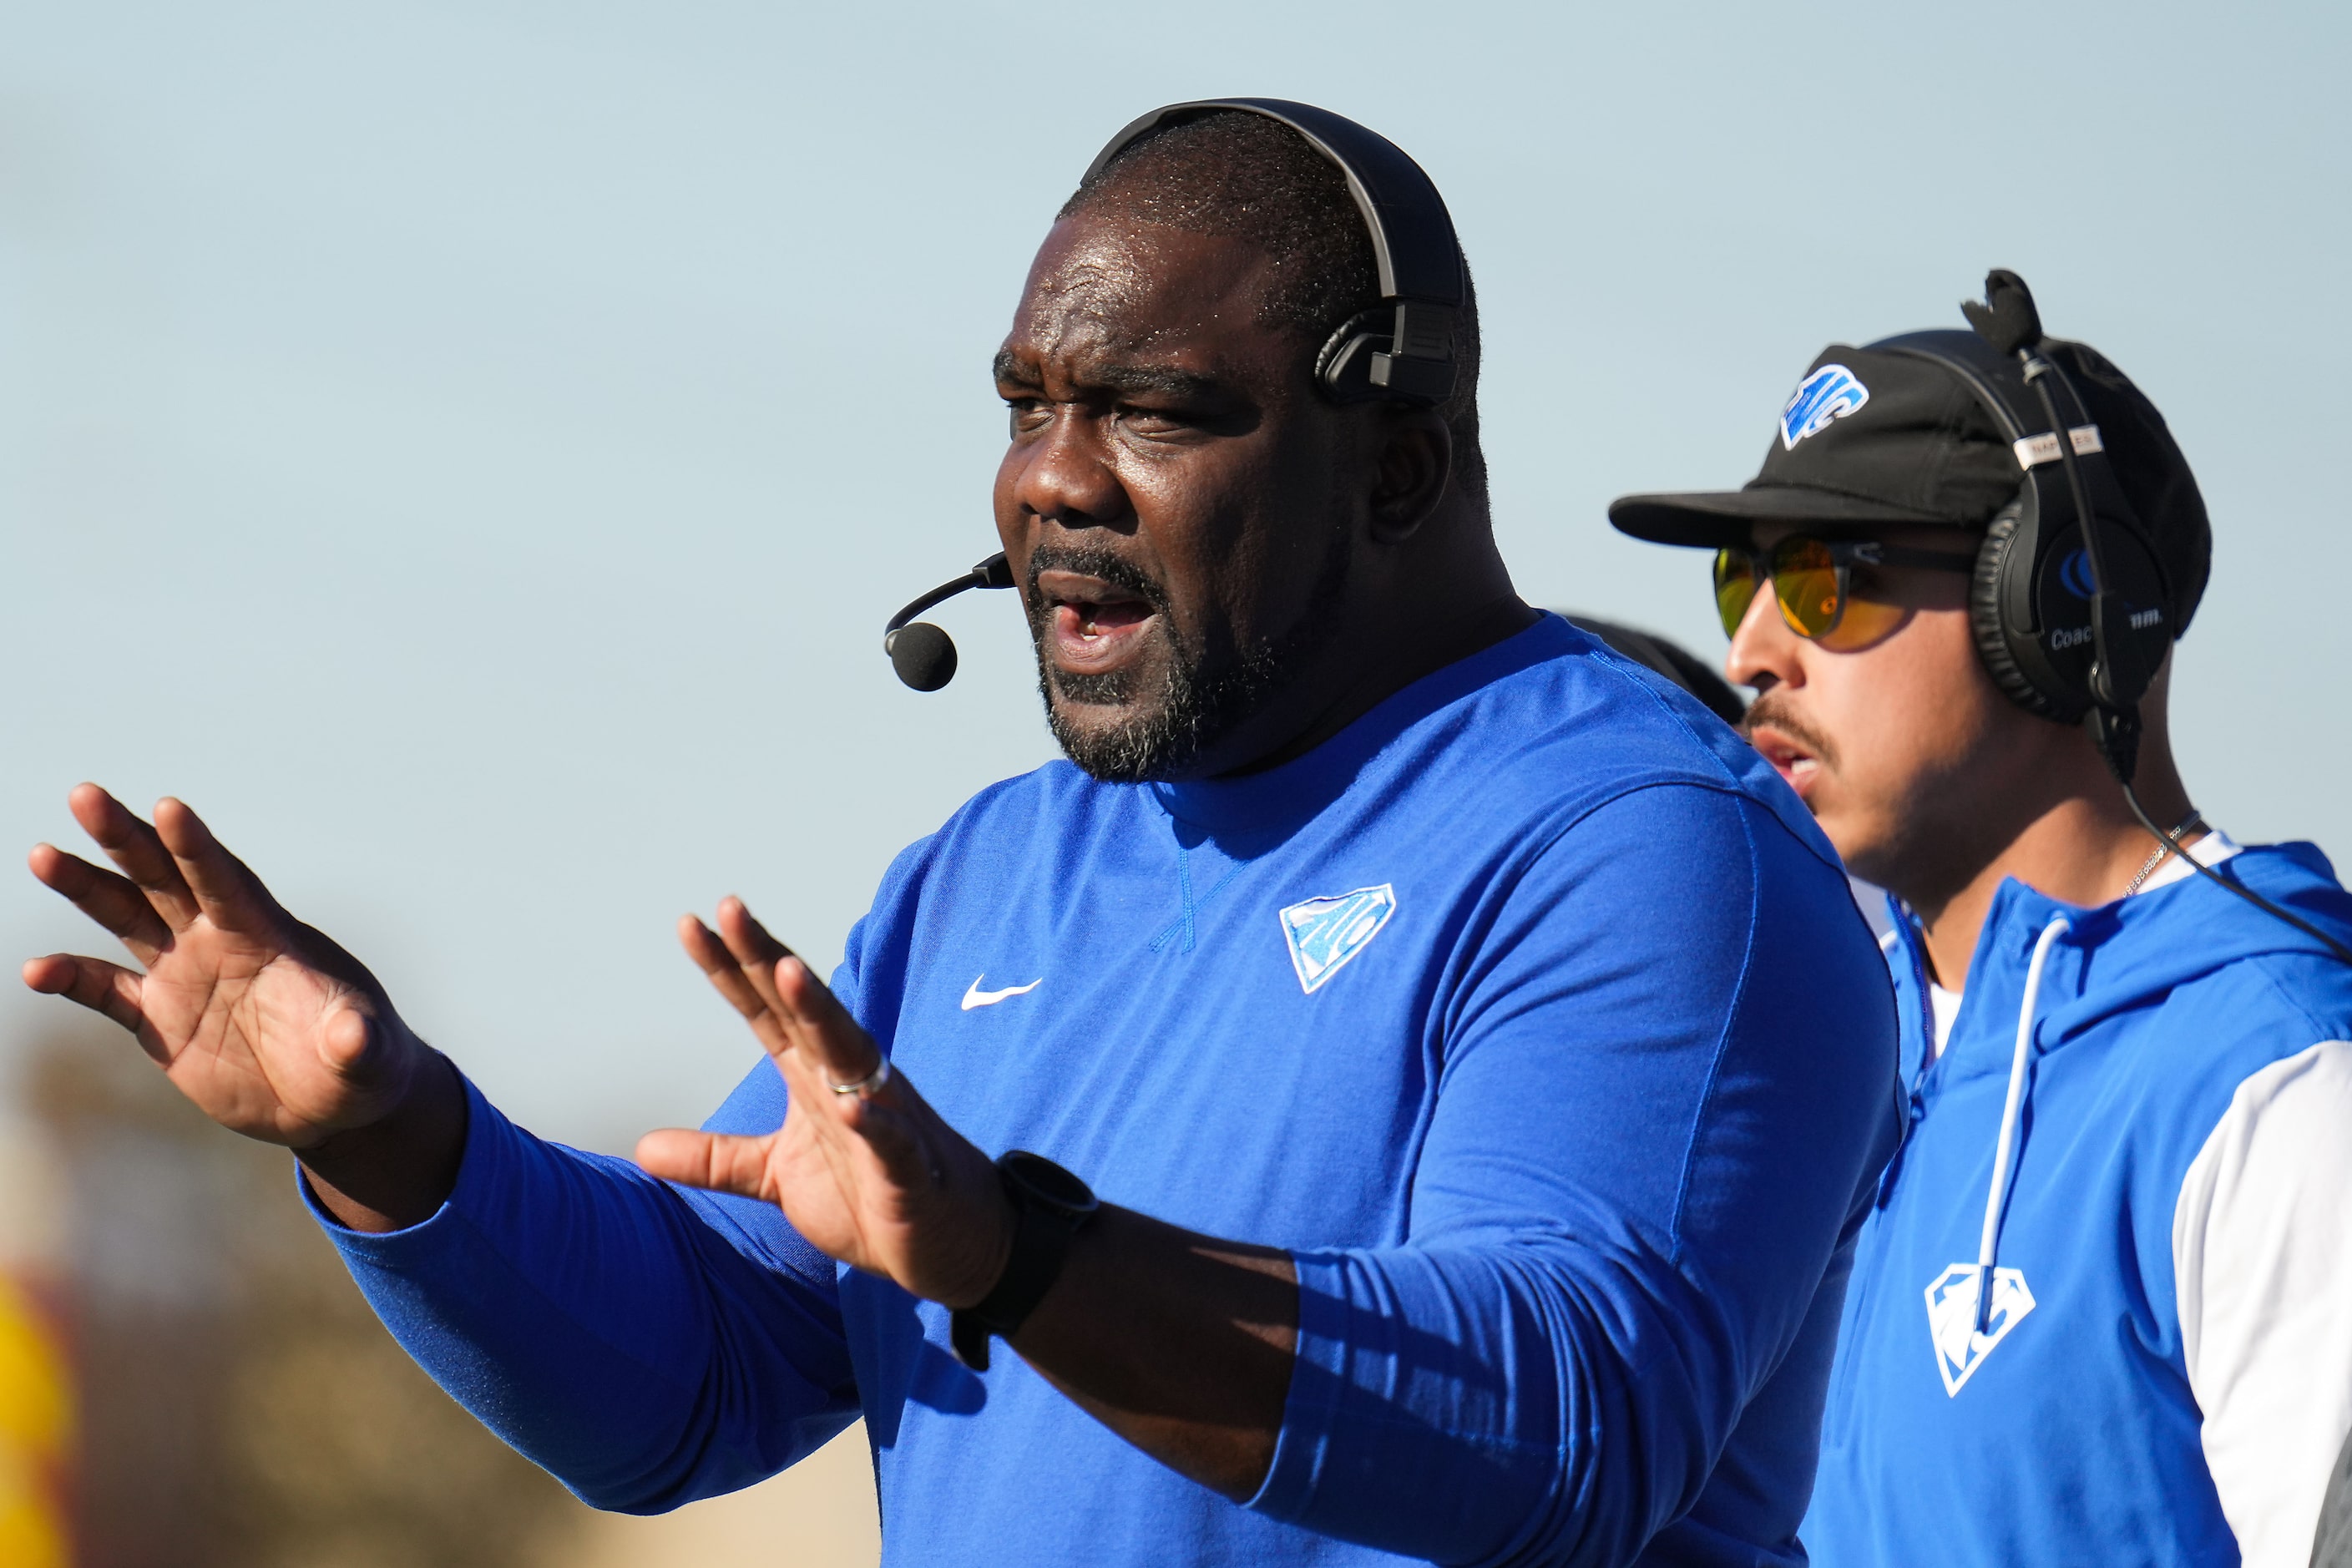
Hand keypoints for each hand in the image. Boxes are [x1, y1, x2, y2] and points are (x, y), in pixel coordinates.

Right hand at [24, 785, 437, 1151]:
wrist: (330, 1105)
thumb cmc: (362, 1066)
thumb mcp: (367, 1055)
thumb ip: (357, 1041)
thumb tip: (358, 1037)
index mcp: (270, 936)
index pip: (228, 882)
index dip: (199, 848)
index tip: (169, 807)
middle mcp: (221, 942)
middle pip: (167, 879)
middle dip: (128, 839)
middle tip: (85, 794)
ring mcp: (187, 975)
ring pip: (128, 917)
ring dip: (87, 886)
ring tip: (44, 854)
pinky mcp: (160, 1019)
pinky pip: (107, 992)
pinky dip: (73, 978)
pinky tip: (38, 970)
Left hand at [638, 897, 1013, 1308]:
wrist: (948, 1242)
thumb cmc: (867, 1194)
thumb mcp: (775, 1176)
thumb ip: (716, 1158)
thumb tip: (642, 1149)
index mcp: (811, 1077)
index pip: (763, 1011)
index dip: (729, 969)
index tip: (690, 923)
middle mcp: (845, 1082)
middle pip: (802, 1011)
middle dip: (768, 960)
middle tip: (730, 908)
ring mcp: (881, 1119)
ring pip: (848, 1054)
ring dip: (819, 1014)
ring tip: (788, 973)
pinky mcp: (908, 1170)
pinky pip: (891, 1141)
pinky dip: (874, 1122)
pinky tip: (853, 1107)